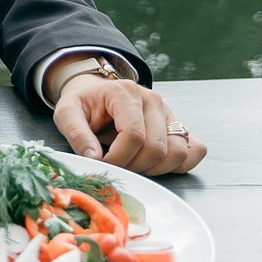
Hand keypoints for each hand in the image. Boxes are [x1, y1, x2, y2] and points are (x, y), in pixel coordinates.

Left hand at [53, 75, 207, 175]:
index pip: (133, 135)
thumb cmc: (83, 104)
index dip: (118, 158)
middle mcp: (152, 99)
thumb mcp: (66, 113)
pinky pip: (195, 150)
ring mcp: (169, 112)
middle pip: (157, 148)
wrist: (95, 93)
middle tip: (117, 165)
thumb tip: (94, 157)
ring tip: (134, 164)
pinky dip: (179, 164)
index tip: (102, 163)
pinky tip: (156, 164)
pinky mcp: (178, 125)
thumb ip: (76, 133)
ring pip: (178, 152)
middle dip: (134, 166)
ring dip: (156, 169)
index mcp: (125, 92)